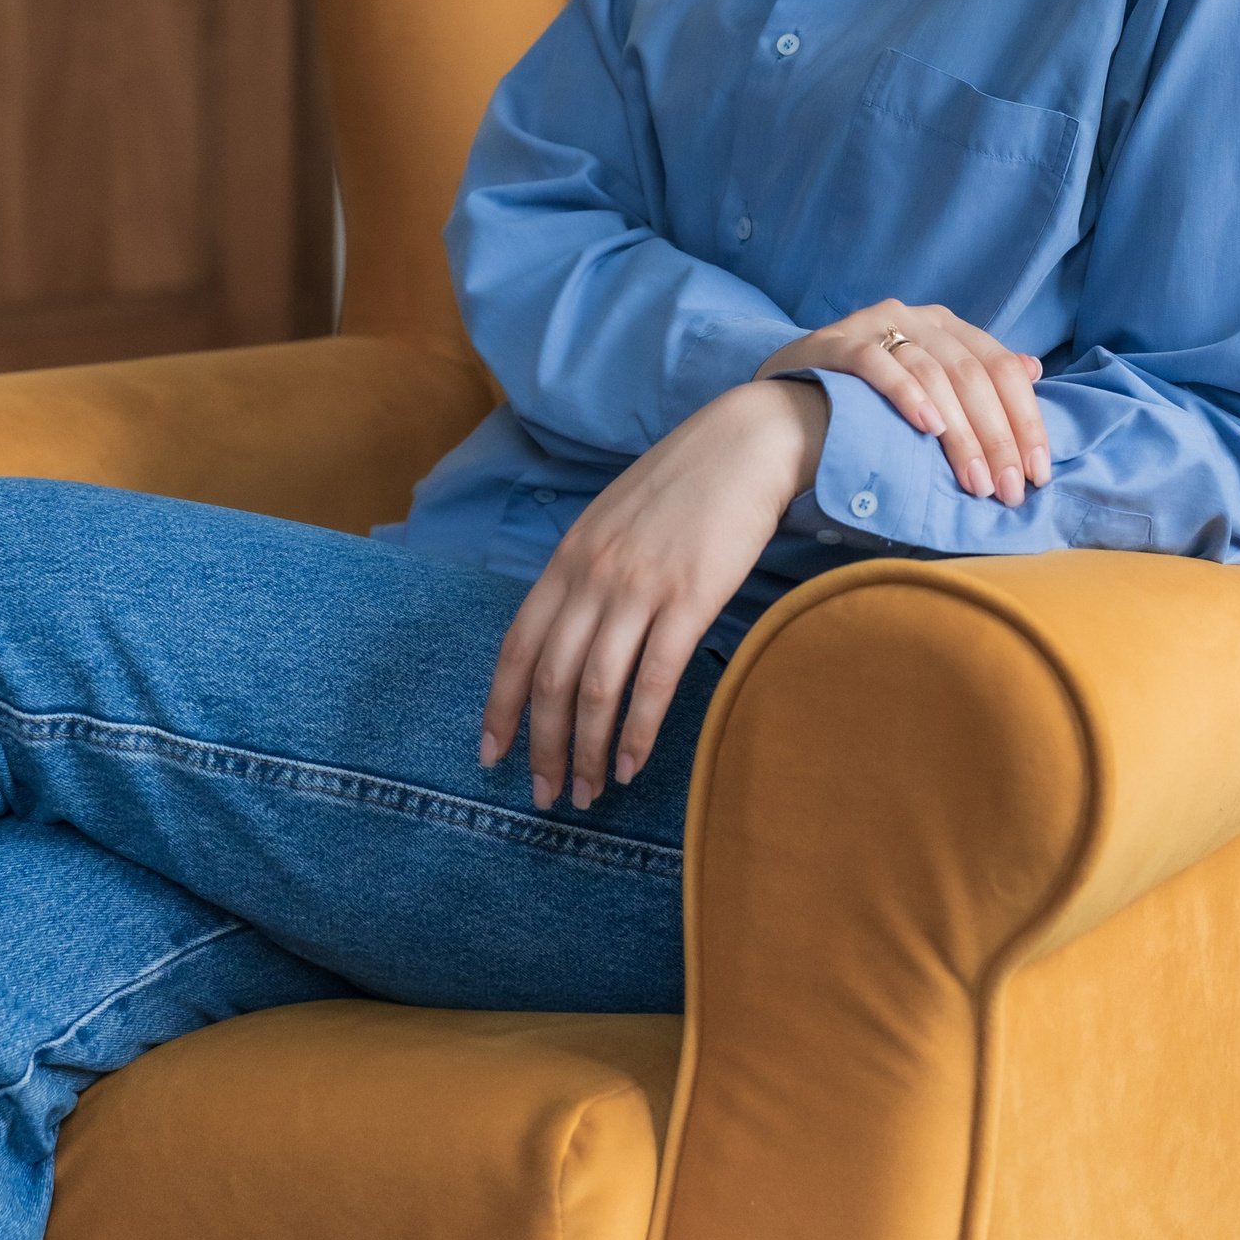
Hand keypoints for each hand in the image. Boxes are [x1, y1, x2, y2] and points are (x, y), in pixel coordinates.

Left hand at [478, 377, 825, 809]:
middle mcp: (593, 575)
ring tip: (590, 792)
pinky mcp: (689, 600)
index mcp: (568, 557)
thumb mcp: (613, 521)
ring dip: (588, 751)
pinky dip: (638, 732)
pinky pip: (653, 680)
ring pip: (596, 689)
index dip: (499, 707)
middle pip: (550, 679)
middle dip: (542, 746)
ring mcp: (639, 588)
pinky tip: (633, 764)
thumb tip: (568, 633)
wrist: (747, 444)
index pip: (517, 645)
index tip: (492, 755)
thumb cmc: (684, 484)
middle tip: (546, 795)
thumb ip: (586, 571)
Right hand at [758, 301, 1047, 505]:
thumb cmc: (866, 402)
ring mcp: (873, 325)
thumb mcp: (928, 385)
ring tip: (974, 481)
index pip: (1001, 368)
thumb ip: (976, 376)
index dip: (1025, 420)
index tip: (1038, 473)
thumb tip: (1033, 369)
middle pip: (973, 375)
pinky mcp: (835, 343)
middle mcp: (914, 317)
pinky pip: (878, 364)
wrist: (783, 407)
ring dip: (961, 433)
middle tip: (1008, 490)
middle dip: (997, 438)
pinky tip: (928, 427)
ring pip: (934, 374)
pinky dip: (908, 394)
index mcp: (946, 325)